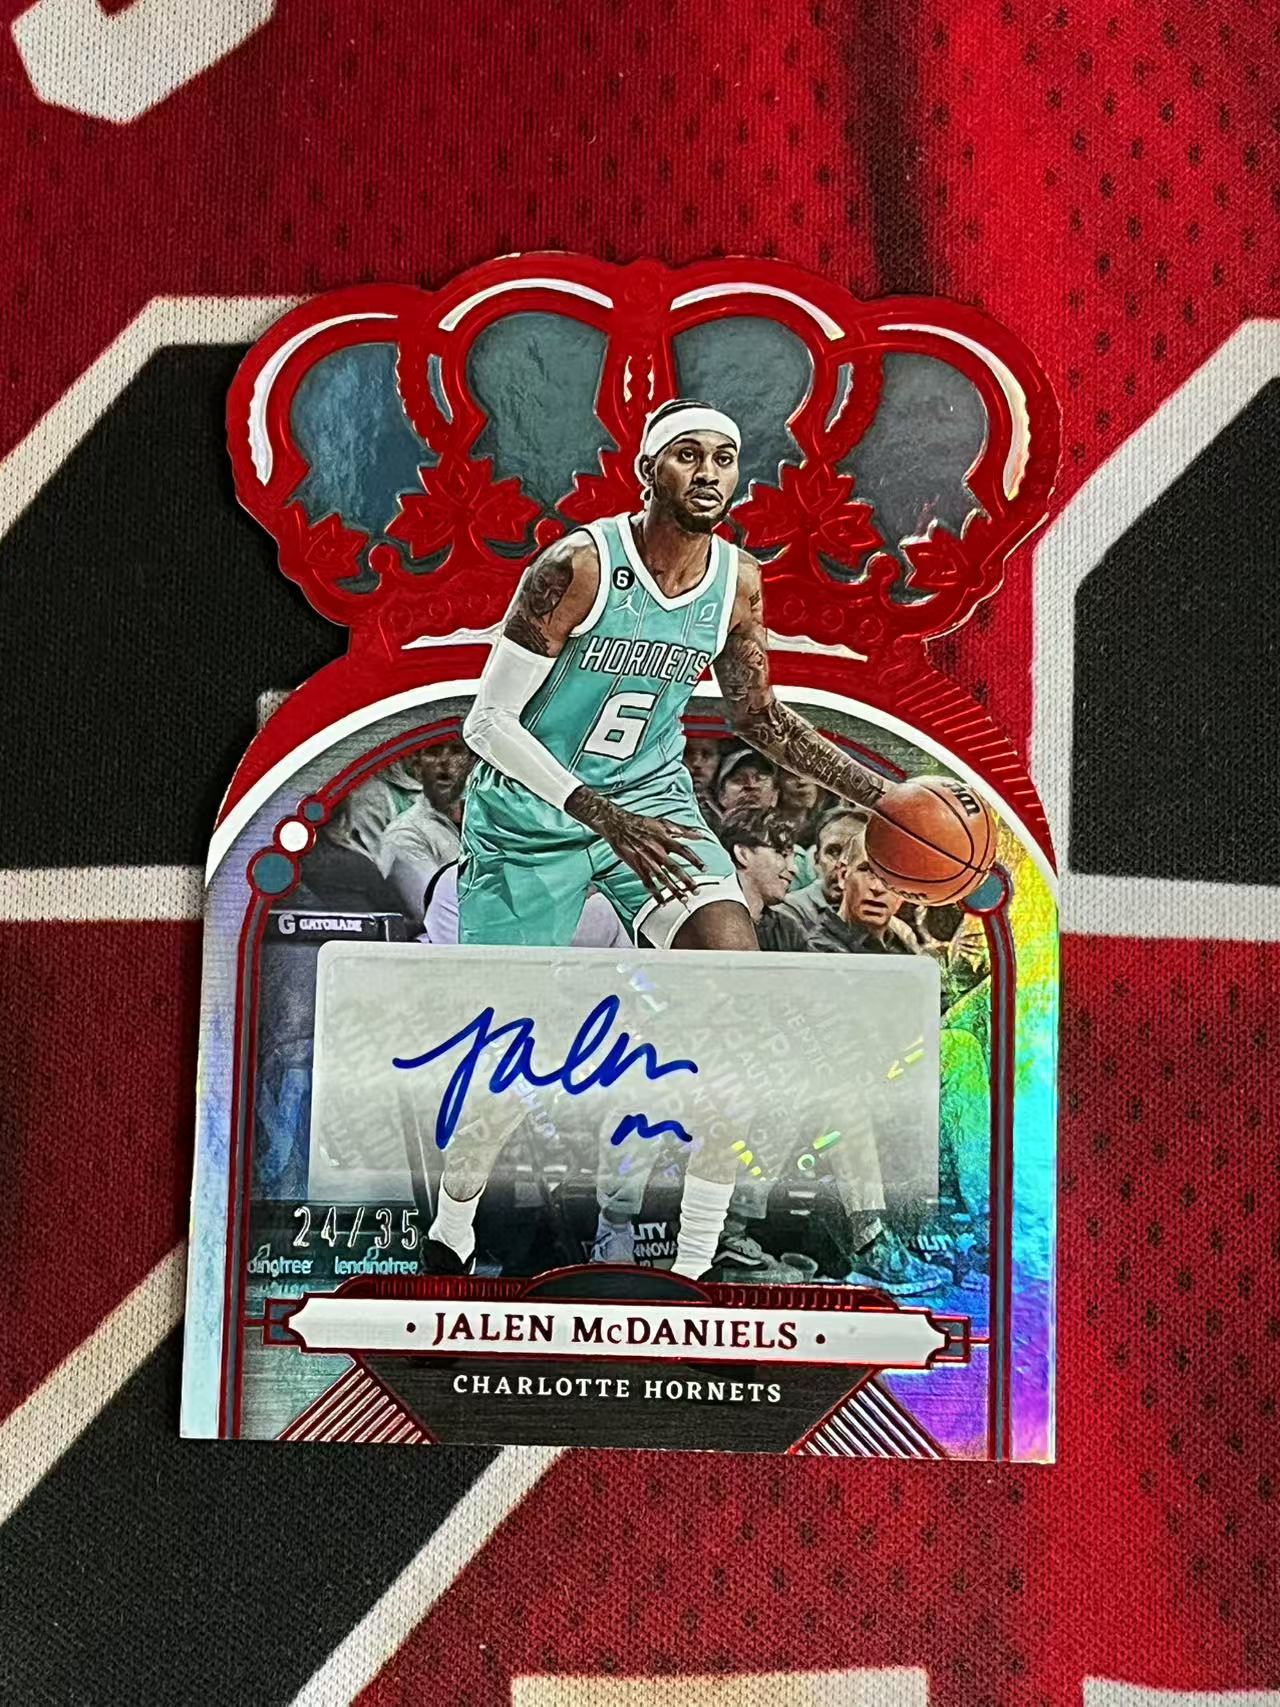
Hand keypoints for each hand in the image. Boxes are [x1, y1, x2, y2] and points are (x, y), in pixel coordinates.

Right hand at [566, 789, 707, 902]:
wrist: (619, 826)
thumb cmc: (643, 823)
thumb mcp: (664, 823)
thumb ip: (683, 830)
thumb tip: (701, 834)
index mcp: (665, 840)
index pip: (684, 851)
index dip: (695, 860)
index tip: (705, 869)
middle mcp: (658, 852)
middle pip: (675, 868)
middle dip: (686, 880)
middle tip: (697, 890)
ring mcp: (647, 861)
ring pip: (663, 878)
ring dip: (673, 890)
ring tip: (684, 899)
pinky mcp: (638, 867)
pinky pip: (648, 882)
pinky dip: (655, 894)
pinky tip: (662, 902)